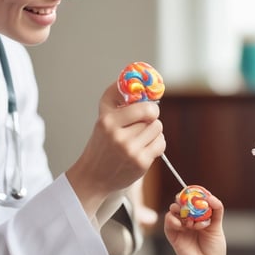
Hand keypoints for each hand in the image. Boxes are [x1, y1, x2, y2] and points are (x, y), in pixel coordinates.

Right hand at [67, 82, 165, 217]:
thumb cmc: (101, 144)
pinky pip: (161, 144)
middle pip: (152, 117)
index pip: (143, 106)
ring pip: (158, 129)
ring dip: (154, 132)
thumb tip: (131, 78)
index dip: (149, 107)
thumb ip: (115, 97)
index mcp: (108, 121)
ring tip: (141, 138)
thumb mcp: (103, 119)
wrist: (93, 177)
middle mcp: (118, 136)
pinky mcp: (140, 163)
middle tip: (143, 124)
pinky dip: (157, 144)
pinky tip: (146, 148)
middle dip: (150, 119)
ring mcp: (130, 150)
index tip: (146, 110)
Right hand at [164, 193, 227, 254]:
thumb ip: (216, 210)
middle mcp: (187, 221)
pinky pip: (168, 223)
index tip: (194, 191)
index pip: (191, 201)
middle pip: (180, 203)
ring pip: (173, 211)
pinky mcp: (173, 236)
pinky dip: (172, 220)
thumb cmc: (214, 248)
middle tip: (187, 200)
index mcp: (197, 217)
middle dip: (182, 199)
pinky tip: (182, 225)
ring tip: (189, 220)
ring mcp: (180, 228)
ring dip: (179, 210)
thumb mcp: (217, 226)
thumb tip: (210, 197)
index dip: (191, 194)